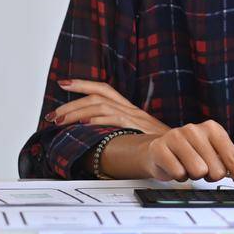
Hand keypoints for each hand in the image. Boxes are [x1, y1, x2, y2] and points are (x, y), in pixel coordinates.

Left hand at [48, 80, 169, 134]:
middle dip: (71, 104)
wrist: (181, 150)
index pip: (104, 89)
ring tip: (60, 122)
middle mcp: (131, 109)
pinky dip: (97, 120)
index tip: (63, 83)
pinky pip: (113, 119)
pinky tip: (84, 125)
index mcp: (130, 108)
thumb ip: (119, 132)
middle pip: (97, 96)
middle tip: (53, 115)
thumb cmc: (159, 146)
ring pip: (100, 106)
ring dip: (76, 113)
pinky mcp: (137, 126)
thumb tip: (93, 135)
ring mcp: (134, 117)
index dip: (83, 84)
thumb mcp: (137, 136)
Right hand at [111, 120, 233, 194]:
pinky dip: (178, 176)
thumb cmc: (190, 152)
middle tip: (200, 167)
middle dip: (209, 175)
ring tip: (186, 166)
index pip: (233, 158)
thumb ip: (233, 162)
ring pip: (198, 172)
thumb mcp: (213, 153)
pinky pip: (178, 173)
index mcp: (213, 129)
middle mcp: (196, 130)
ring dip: (192, 176)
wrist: (158, 149)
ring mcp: (177, 136)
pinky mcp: (160, 147)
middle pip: (217, 170)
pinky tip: (174, 166)